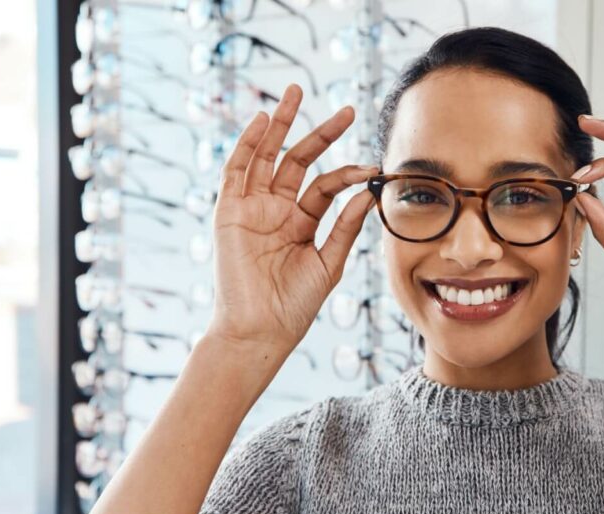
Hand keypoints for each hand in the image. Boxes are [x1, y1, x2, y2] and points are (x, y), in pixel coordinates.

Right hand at [207, 83, 379, 349]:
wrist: (261, 330)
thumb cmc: (294, 305)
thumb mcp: (329, 263)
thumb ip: (346, 227)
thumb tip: (368, 192)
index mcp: (300, 223)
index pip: (325, 185)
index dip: (348, 173)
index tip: (373, 165)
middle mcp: (276, 210)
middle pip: (296, 160)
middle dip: (319, 132)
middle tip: (346, 109)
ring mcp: (252, 209)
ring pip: (266, 157)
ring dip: (280, 124)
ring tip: (297, 92)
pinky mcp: (230, 213)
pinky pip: (236, 172)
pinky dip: (247, 145)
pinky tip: (263, 121)